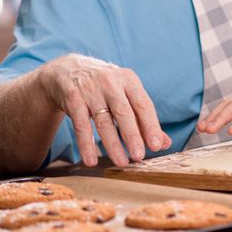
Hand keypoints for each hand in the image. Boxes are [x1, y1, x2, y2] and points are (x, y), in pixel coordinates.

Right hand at [37, 54, 170, 167]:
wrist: (67, 69)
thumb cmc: (105, 87)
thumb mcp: (126, 94)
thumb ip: (143, 118)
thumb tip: (164, 143)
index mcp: (129, 80)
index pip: (143, 105)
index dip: (151, 126)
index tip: (157, 146)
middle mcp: (111, 83)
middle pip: (124, 113)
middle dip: (133, 136)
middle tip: (139, 156)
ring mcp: (90, 90)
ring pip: (103, 121)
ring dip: (112, 144)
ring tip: (121, 162)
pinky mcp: (73, 98)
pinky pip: (81, 125)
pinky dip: (86, 144)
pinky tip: (90, 160)